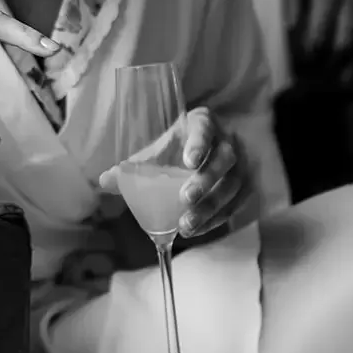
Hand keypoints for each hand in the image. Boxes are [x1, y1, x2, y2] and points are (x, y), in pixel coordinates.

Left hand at [98, 108, 252, 237]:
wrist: (206, 152)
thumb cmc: (177, 149)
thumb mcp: (157, 152)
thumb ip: (132, 167)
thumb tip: (104, 181)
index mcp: (203, 123)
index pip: (205, 129)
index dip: (199, 144)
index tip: (188, 161)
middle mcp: (228, 140)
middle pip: (225, 159)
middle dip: (206, 181)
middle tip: (184, 200)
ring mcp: (242, 163)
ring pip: (235, 184)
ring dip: (212, 207)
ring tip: (187, 225)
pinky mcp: (247, 185)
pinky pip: (238, 203)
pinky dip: (219, 218)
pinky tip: (199, 229)